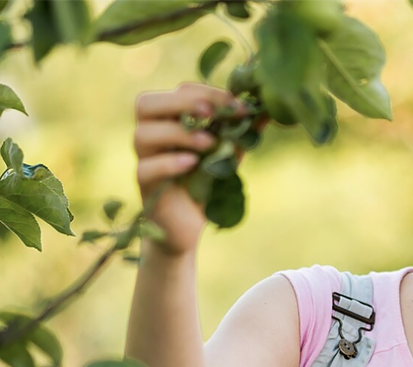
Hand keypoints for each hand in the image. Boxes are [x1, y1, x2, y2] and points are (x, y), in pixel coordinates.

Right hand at [133, 83, 244, 255]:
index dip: (208, 93)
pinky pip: (146, 169)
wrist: (189, 228)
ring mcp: (144, 160)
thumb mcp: (227, 156)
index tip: (239, 106)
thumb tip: (267, 110)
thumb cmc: (206, 187)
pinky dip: (170, 163)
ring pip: (144, 134)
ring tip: (208, 144)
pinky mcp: (144, 186)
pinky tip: (192, 165)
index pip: (179, 91)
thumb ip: (240, 133)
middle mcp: (151, 136)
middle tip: (211, 113)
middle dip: (182, 103)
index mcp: (170, 121)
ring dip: (178, 134)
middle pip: (147, 104)